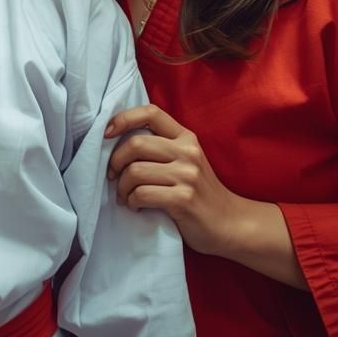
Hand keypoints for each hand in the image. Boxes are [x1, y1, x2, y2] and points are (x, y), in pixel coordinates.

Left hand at [105, 104, 305, 287]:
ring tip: (126, 197)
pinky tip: (136, 206)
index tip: (106, 133)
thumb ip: (162, 148)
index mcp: (186, 138)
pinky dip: (132, 202)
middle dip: (115, 162)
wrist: (231, 224)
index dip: (123, 118)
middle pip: (135, 144)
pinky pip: (142, 194)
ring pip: (135, 171)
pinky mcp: (183, 199)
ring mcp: (187, 175)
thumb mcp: (187, 161)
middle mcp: (188, 152)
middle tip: (113, 177)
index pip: (151, 112)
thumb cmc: (200, 193)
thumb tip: (116, 142)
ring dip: (122, 187)